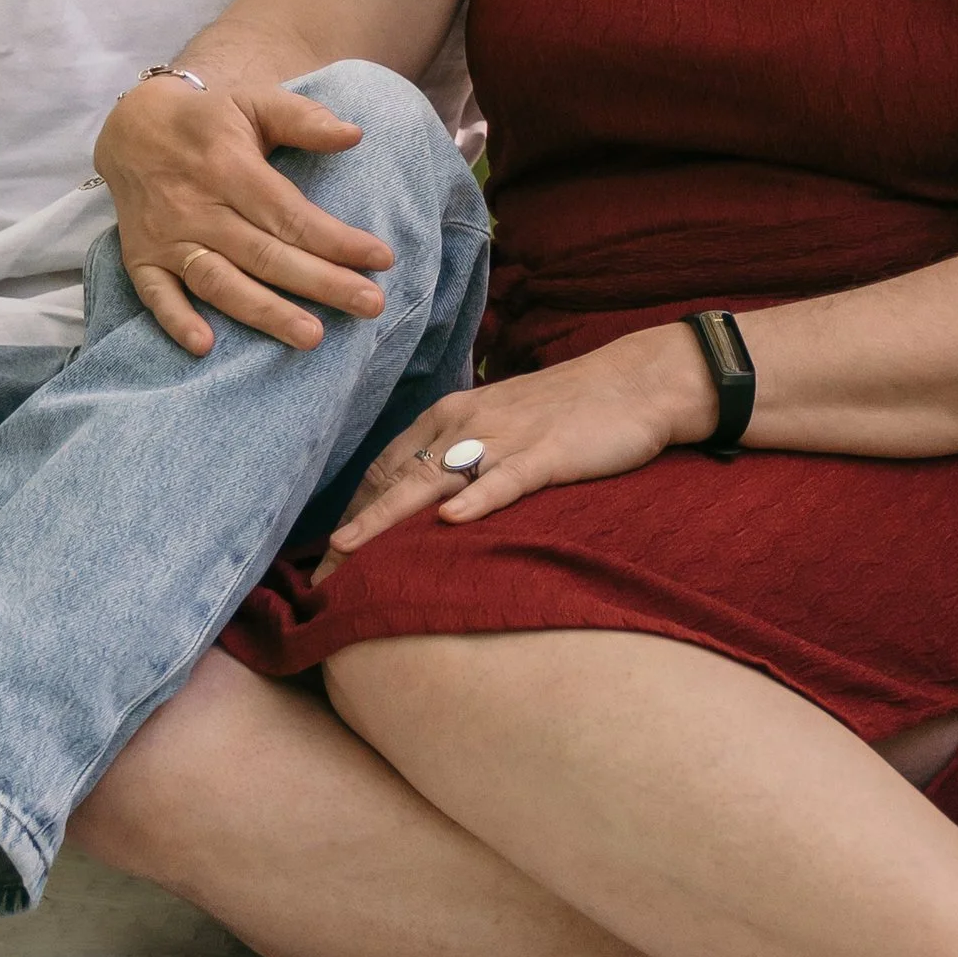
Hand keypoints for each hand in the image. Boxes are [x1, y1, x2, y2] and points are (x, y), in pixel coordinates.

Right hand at [94, 75, 393, 355]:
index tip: (381, 259)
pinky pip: (155, 295)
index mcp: (229, 167)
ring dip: (264, 312)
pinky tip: (206, 347)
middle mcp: (198, 206)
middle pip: (265, 254)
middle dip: (321, 283)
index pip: (289, 213)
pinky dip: (176, 321)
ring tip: (311, 336)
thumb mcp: (255, 101)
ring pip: (219, 282)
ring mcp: (167, 237)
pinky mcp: (141, 258)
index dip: (336, 239)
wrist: (132, 128)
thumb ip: (303, 118)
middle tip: (371, 306)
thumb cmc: (209, 119)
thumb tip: (354, 134)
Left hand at [314, 326, 718, 573]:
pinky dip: (476, 500)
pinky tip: (449, 521)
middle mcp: (466, 423)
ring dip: (386, 520)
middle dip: (355, 528)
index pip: (385, 466)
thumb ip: (463, 452)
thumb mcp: (503, 423)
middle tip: (320, 575)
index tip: (327, 554)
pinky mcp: (546, 454)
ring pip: (432, 481)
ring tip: (349, 554)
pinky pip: (504, 479)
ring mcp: (505, 438)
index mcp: (452, 414)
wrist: (637, 381)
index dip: (353, 510)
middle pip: (395, 479)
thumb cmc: (570, 407)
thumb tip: (429, 500)